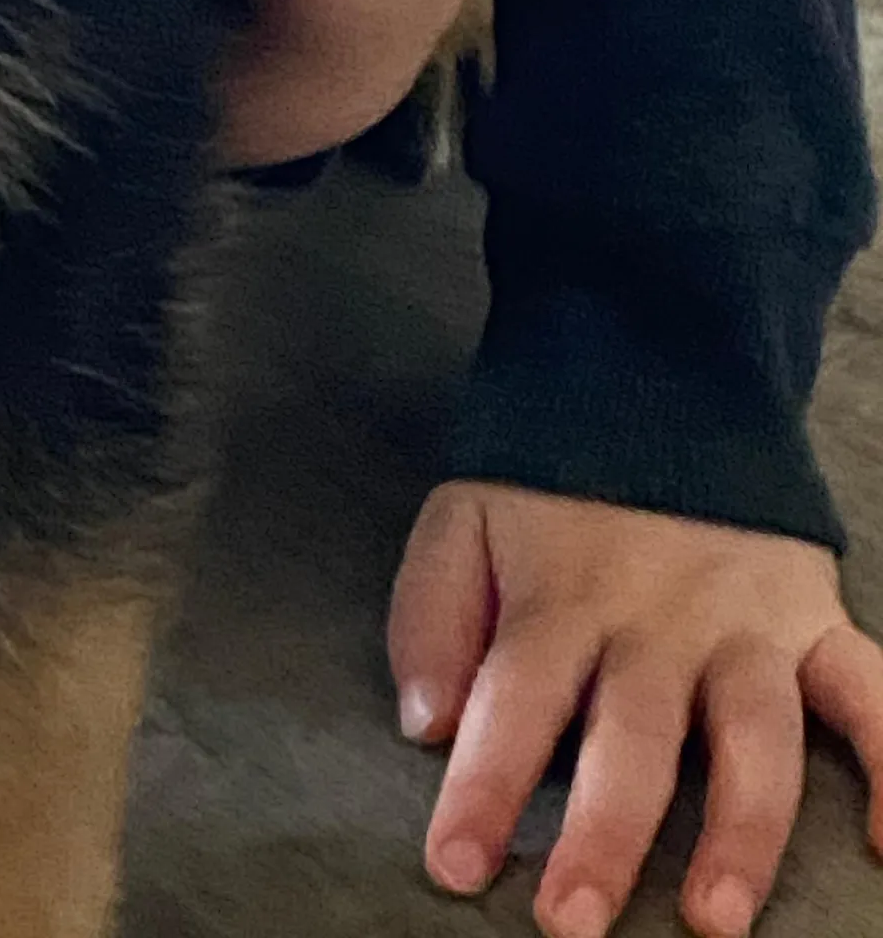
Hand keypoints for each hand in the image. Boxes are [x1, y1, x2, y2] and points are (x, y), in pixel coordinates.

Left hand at [390, 482, 882, 937]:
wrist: (651, 381)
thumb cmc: (545, 481)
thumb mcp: (460, 519)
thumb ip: (431, 616)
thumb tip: (426, 726)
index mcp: (559, 597)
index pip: (512, 701)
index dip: (482, 786)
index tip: (454, 867)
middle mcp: (654, 619)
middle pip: (630, 738)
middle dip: (603, 837)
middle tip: (570, 923)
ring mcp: (743, 623)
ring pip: (752, 736)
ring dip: (738, 831)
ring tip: (714, 918)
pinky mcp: (814, 618)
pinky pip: (872, 694)